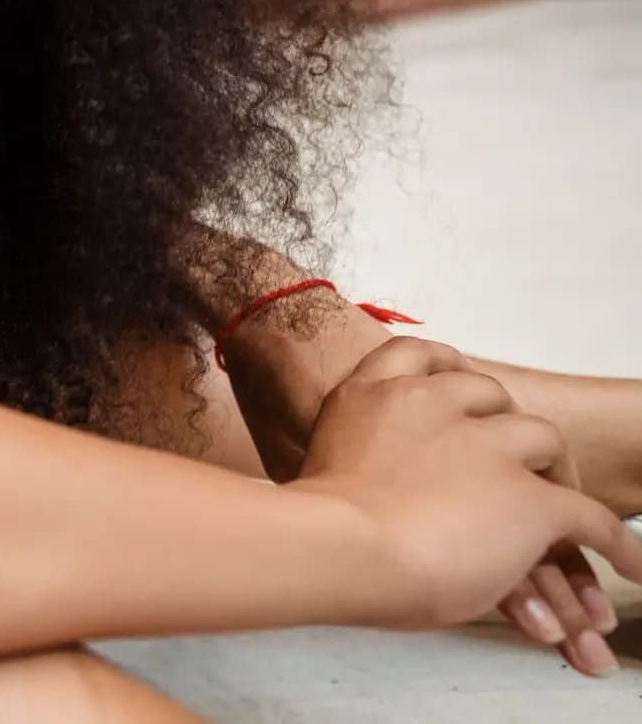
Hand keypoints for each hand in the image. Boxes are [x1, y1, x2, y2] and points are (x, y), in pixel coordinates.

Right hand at [294, 338, 641, 674]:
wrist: (336, 547)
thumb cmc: (306, 528)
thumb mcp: (309, 471)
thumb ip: (339, 462)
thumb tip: (340, 488)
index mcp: (372, 396)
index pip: (418, 354)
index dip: (442, 367)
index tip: (450, 378)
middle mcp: (432, 405)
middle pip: (488, 394)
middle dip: (501, 422)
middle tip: (510, 455)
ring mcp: (486, 447)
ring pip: (541, 440)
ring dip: (552, 471)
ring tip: (558, 502)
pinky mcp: (529, 498)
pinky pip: (588, 516)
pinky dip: (613, 541)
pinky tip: (627, 562)